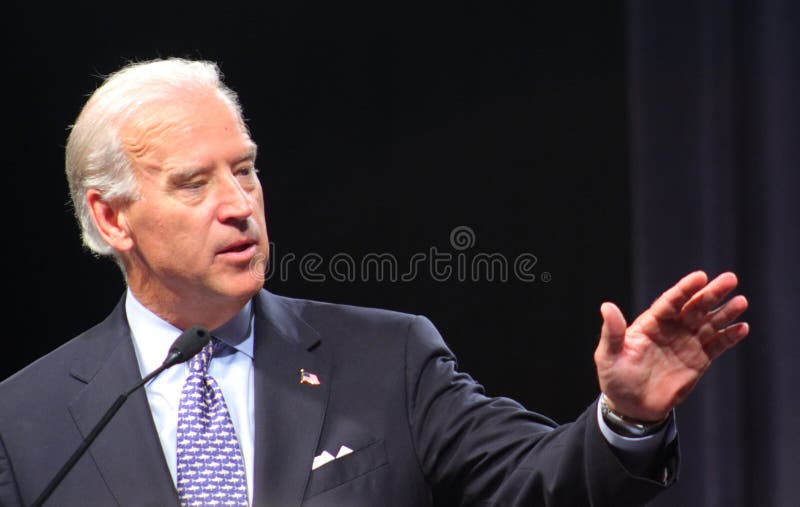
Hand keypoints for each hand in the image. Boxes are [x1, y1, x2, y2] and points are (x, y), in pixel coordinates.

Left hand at [594, 271, 748, 421]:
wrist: (632, 406)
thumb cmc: (616, 378)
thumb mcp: (608, 356)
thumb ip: (612, 332)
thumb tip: (606, 306)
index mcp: (651, 323)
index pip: (671, 302)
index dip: (685, 289)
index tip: (700, 277)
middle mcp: (672, 328)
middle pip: (694, 307)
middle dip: (712, 293)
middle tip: (730, 279)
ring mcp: (687, 343)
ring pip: (709, 323)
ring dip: (725, 312)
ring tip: (741, 302)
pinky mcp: (698, 360)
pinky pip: (717, 345)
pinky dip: (729, 337)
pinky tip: (742, 328)